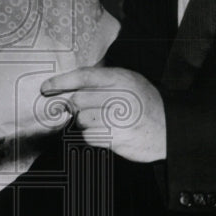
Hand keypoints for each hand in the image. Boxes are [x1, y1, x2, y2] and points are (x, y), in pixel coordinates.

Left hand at [41, 66, 166, 162]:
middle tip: (89, 109)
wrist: (169, 127)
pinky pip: (89, 136)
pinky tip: (108, 132)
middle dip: (77, 107)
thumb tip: (69, 87)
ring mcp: (117, 119)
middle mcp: (118, 97)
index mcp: (120, 79)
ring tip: (104, 120)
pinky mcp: (116, 138)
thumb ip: (102, 81)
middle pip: (77, 101)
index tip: (46, 87)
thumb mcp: (128, 81)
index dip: (61, 81)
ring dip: (86, 123)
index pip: (84, 77)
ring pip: (81, 120)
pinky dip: (93, 136)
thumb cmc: (144, 102)